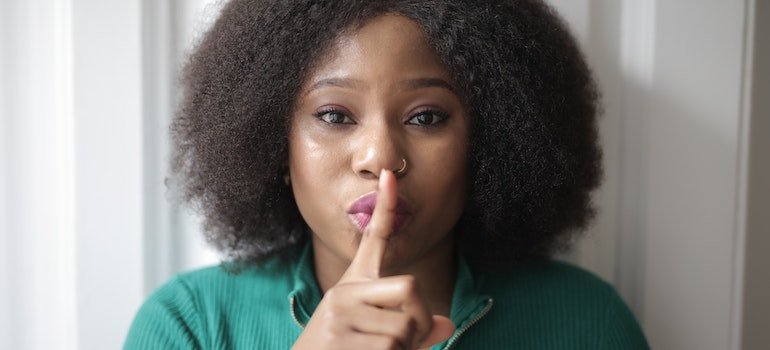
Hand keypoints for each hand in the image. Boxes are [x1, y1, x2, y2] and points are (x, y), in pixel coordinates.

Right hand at [292, 169, 454, 349]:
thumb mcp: (376, 336)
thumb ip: (412, 328)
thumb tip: (448, 325)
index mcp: (354, 286)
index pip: (374, 240)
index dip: (385, 207)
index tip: (389, 175)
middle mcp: (345, 293)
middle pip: (410, 288)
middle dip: (419, 321)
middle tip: (407, 344)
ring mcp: (341, 314)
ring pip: (404, 328)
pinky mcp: (340, 338)